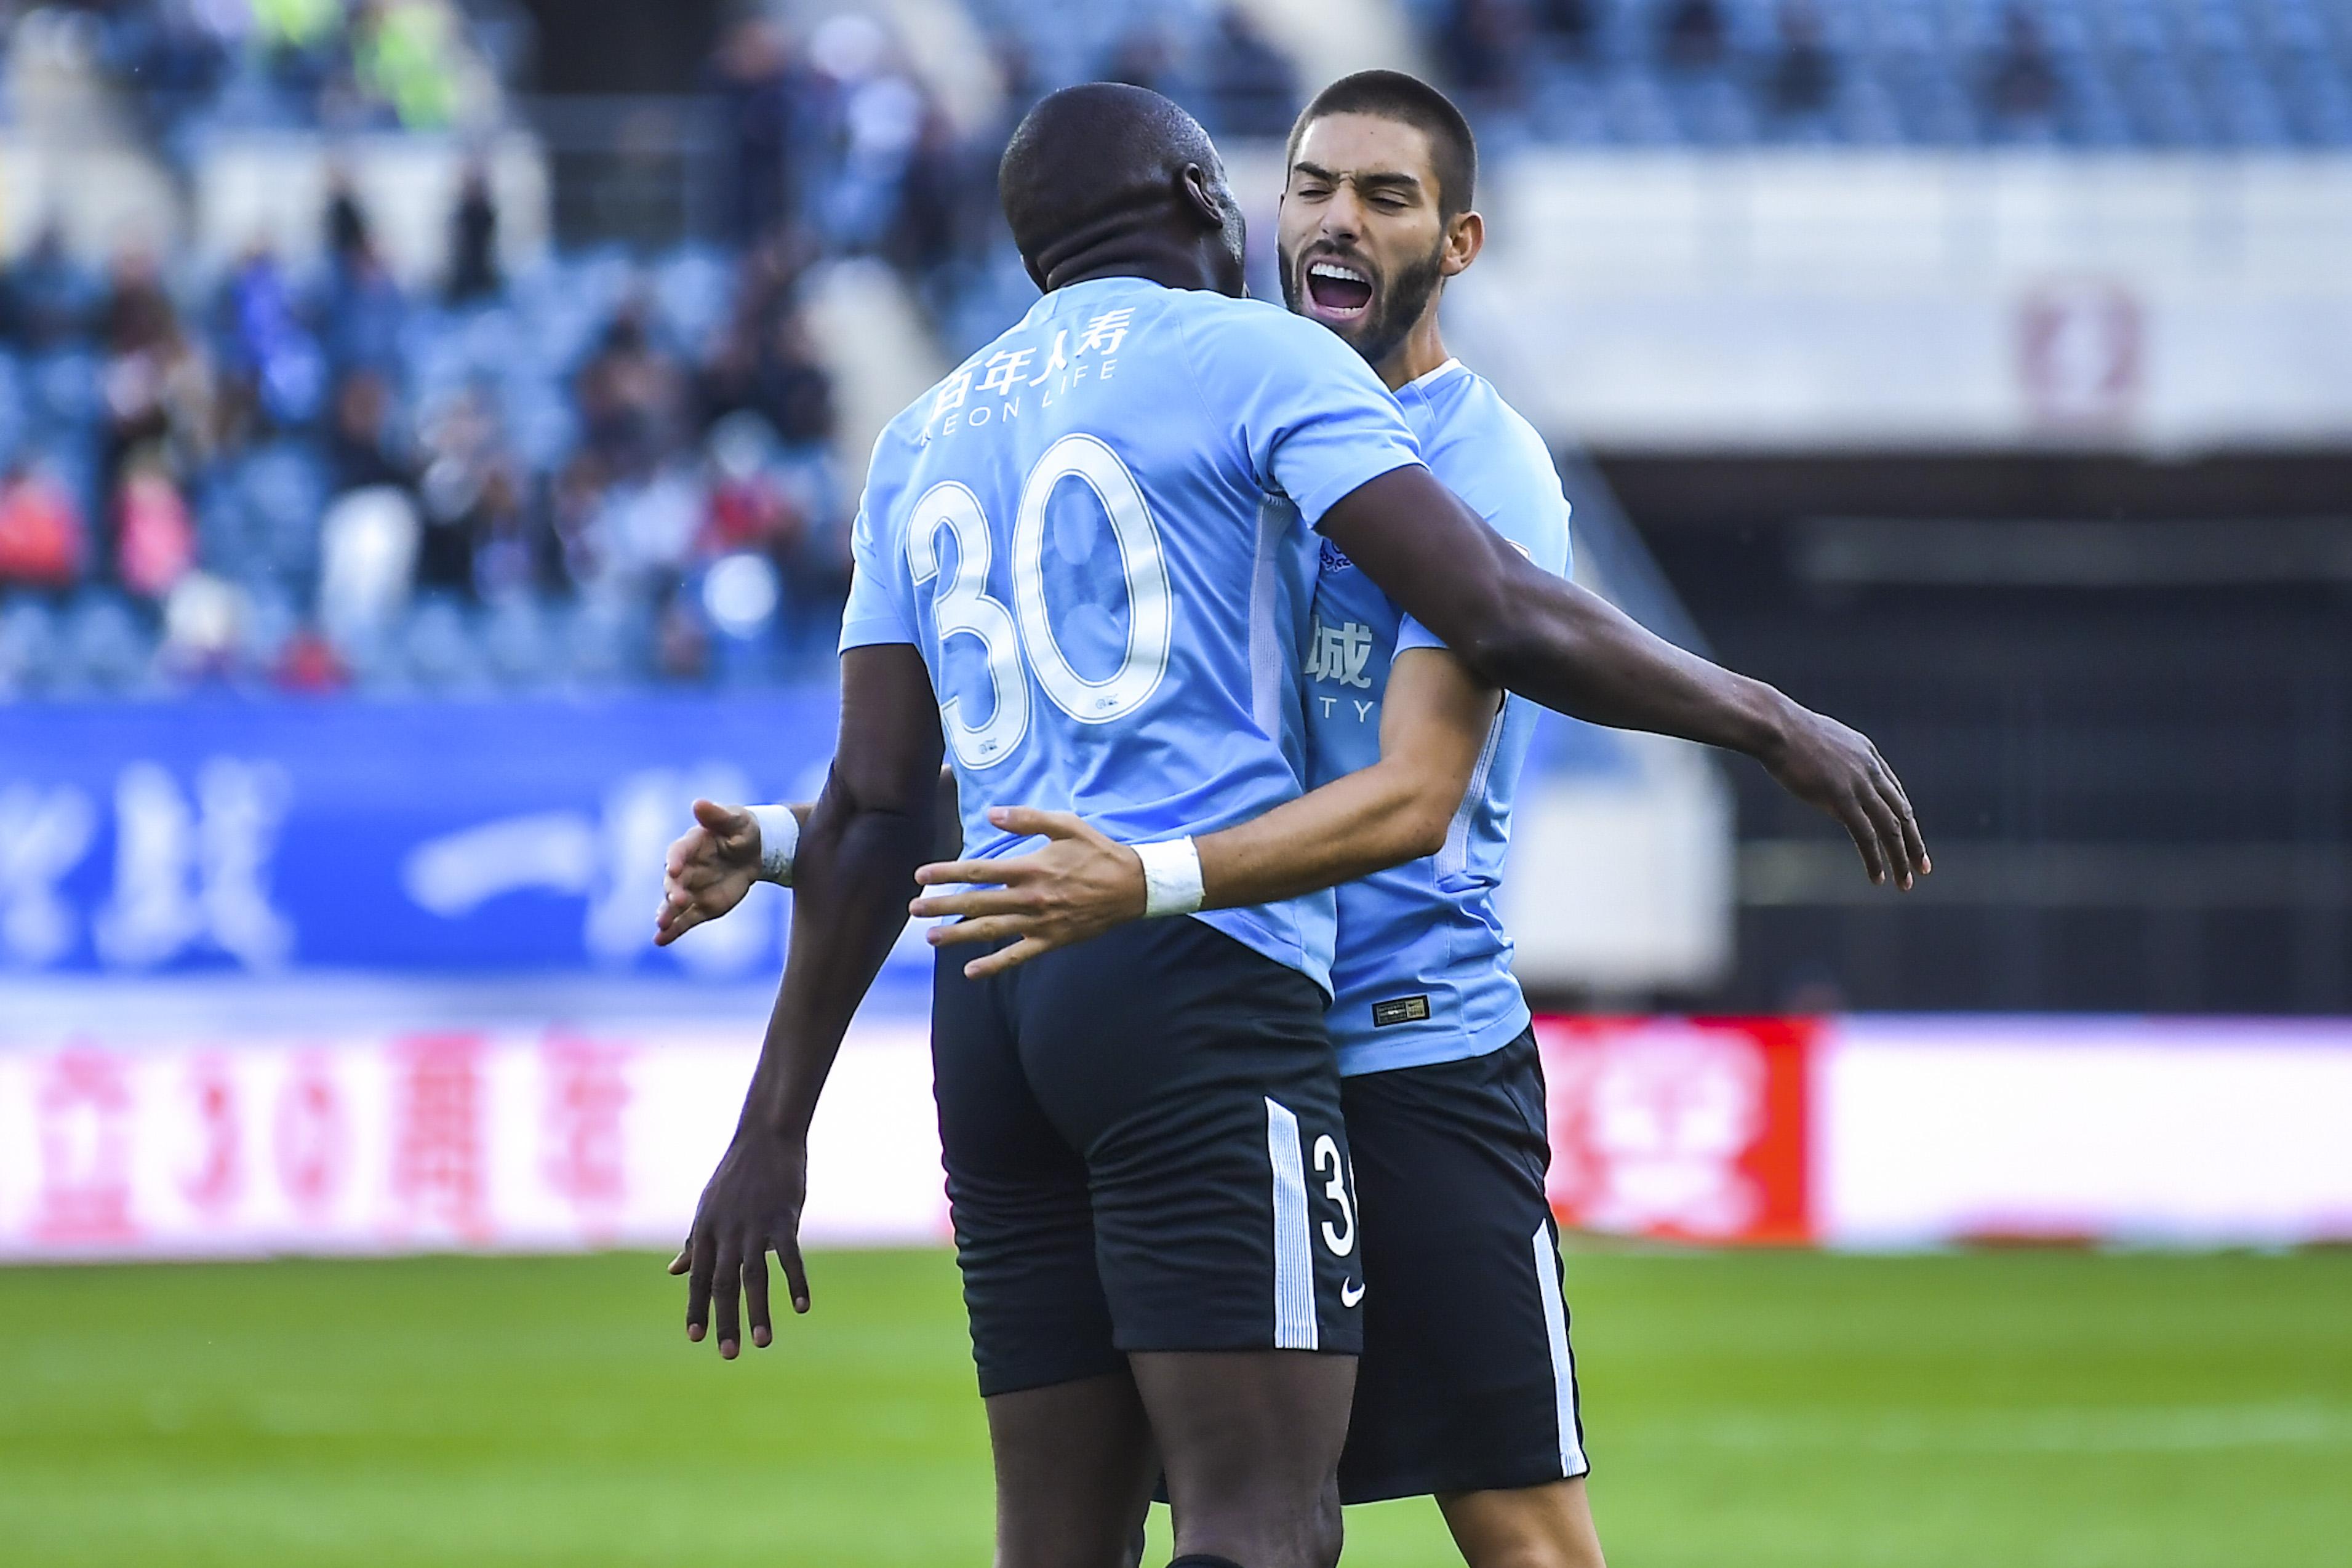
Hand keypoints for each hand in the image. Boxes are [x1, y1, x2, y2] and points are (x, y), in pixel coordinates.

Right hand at [654, 799, 761, 946]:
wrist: (755, 851)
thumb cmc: (742, 830)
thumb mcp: (736, 820)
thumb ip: (717, 815)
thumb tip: (699, 803)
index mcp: (690, 844)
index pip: (678, 852)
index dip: (675, 859)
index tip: (674, 868)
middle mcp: (685, 869)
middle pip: (674, 881)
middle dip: (674, 890)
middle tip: (678, 899)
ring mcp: (691, 889)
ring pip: (674, 904)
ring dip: (667, 914)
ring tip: (661, 925)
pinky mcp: (701, 907)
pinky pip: (684, 920)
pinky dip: (672, 931)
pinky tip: (660, 940)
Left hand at [668, 1127, 811, 1357]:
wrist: (765, 1137)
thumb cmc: (737, 1175)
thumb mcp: (709, 1208)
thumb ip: (695, 1242)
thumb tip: (674, 1271)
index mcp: (706, 1230)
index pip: (698, 1277)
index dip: (697, 1307)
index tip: (696, 1338)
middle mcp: (726, 1231)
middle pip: (723, 1283)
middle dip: (725, 1321)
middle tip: (728, 1354)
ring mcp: (755, 1225)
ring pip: (754, 1276)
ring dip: (758, 1312)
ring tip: (763, 1342)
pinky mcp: (783, 1218)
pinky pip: (789, 1256)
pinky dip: (795, 1282)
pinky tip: (801, 1306)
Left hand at [907, 806, 1147, 978]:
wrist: (1133, 887)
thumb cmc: (1098, 852)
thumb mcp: (1066, 825)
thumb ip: (1027, 819)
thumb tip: (992, 814)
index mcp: (1030, 868)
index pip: (978, 871)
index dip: (947, 873)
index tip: (920, 875)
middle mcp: (1030, 898)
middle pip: (977, 903)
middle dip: (942, 906)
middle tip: (914, 909)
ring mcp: (1040, 923)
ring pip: (991, 931)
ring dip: (958, 935)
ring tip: (930, 938)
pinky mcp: (1052, 941)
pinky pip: (1018, 956)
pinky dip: (994, 966)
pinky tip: (971, 972)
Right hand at [1759, 701, 1930, 889]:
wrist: (1776, 727)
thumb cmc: (1785, 732)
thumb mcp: (1820, 744)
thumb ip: (1833, 763)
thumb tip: (1829, 781)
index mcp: (1867, 754)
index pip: (1895, 793)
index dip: (1905, 818)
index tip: (1910, 838)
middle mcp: (1871, 770)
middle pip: (1901, 813)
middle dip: (1914, 843)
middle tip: (1923, 868)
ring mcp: (1859, 784)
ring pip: (1890, 828)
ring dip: (1900, 858)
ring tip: (1905, 882)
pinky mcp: (1842, 798)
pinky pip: (1866, 835)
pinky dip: (1875, 859)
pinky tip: (1878, 878)